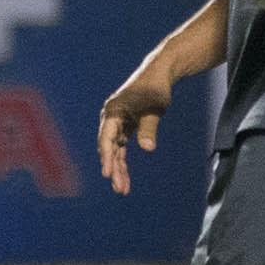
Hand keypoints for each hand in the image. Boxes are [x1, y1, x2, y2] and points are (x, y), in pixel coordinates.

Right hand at [97, 65, 174, 194]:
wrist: (158, 74)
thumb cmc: (156, 88)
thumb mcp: (155, 107)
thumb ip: (149, 128)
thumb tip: (147, 148)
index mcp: (113, 111)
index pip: (106, 138)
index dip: (106, 157)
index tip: (107, 174)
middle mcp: (111, 118)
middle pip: (109, 147)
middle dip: (113, 169)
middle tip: (120, 189)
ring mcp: (116, 123)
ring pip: (114, 150)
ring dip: (118, 169)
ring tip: (123, 189)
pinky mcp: (124, 126)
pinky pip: (121, 147)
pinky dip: (123, 161)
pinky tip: (125, 177)